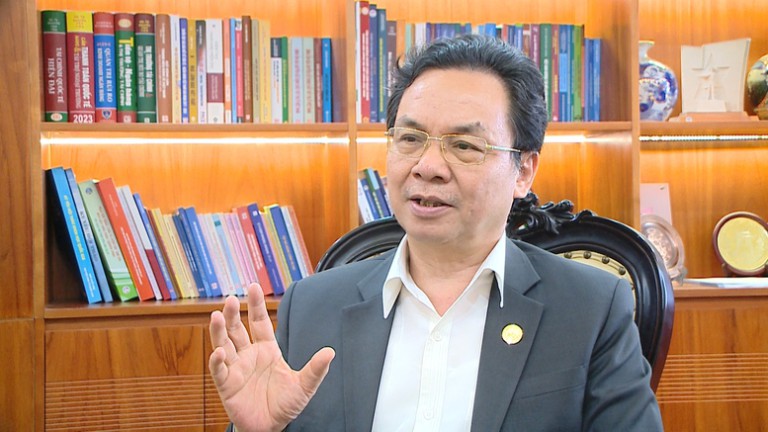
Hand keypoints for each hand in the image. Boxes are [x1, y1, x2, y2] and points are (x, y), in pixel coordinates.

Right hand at [209, 283, 335, 431]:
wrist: (270, 429)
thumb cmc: (285, 406)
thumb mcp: (304, 386)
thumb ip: (315, 369)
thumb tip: (330, 352)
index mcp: (267, 350)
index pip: (259, 322)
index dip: (255, 305)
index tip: (252, 287)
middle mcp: (249, 355)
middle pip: (237, 329)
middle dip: (233, 314)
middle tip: (230, 299)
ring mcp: (236, 369)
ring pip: (224, 344)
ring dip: (219, 331)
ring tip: (217, 315)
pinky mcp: (227, 385)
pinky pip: (220, 370)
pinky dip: (217, 361)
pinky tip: (219, 352)